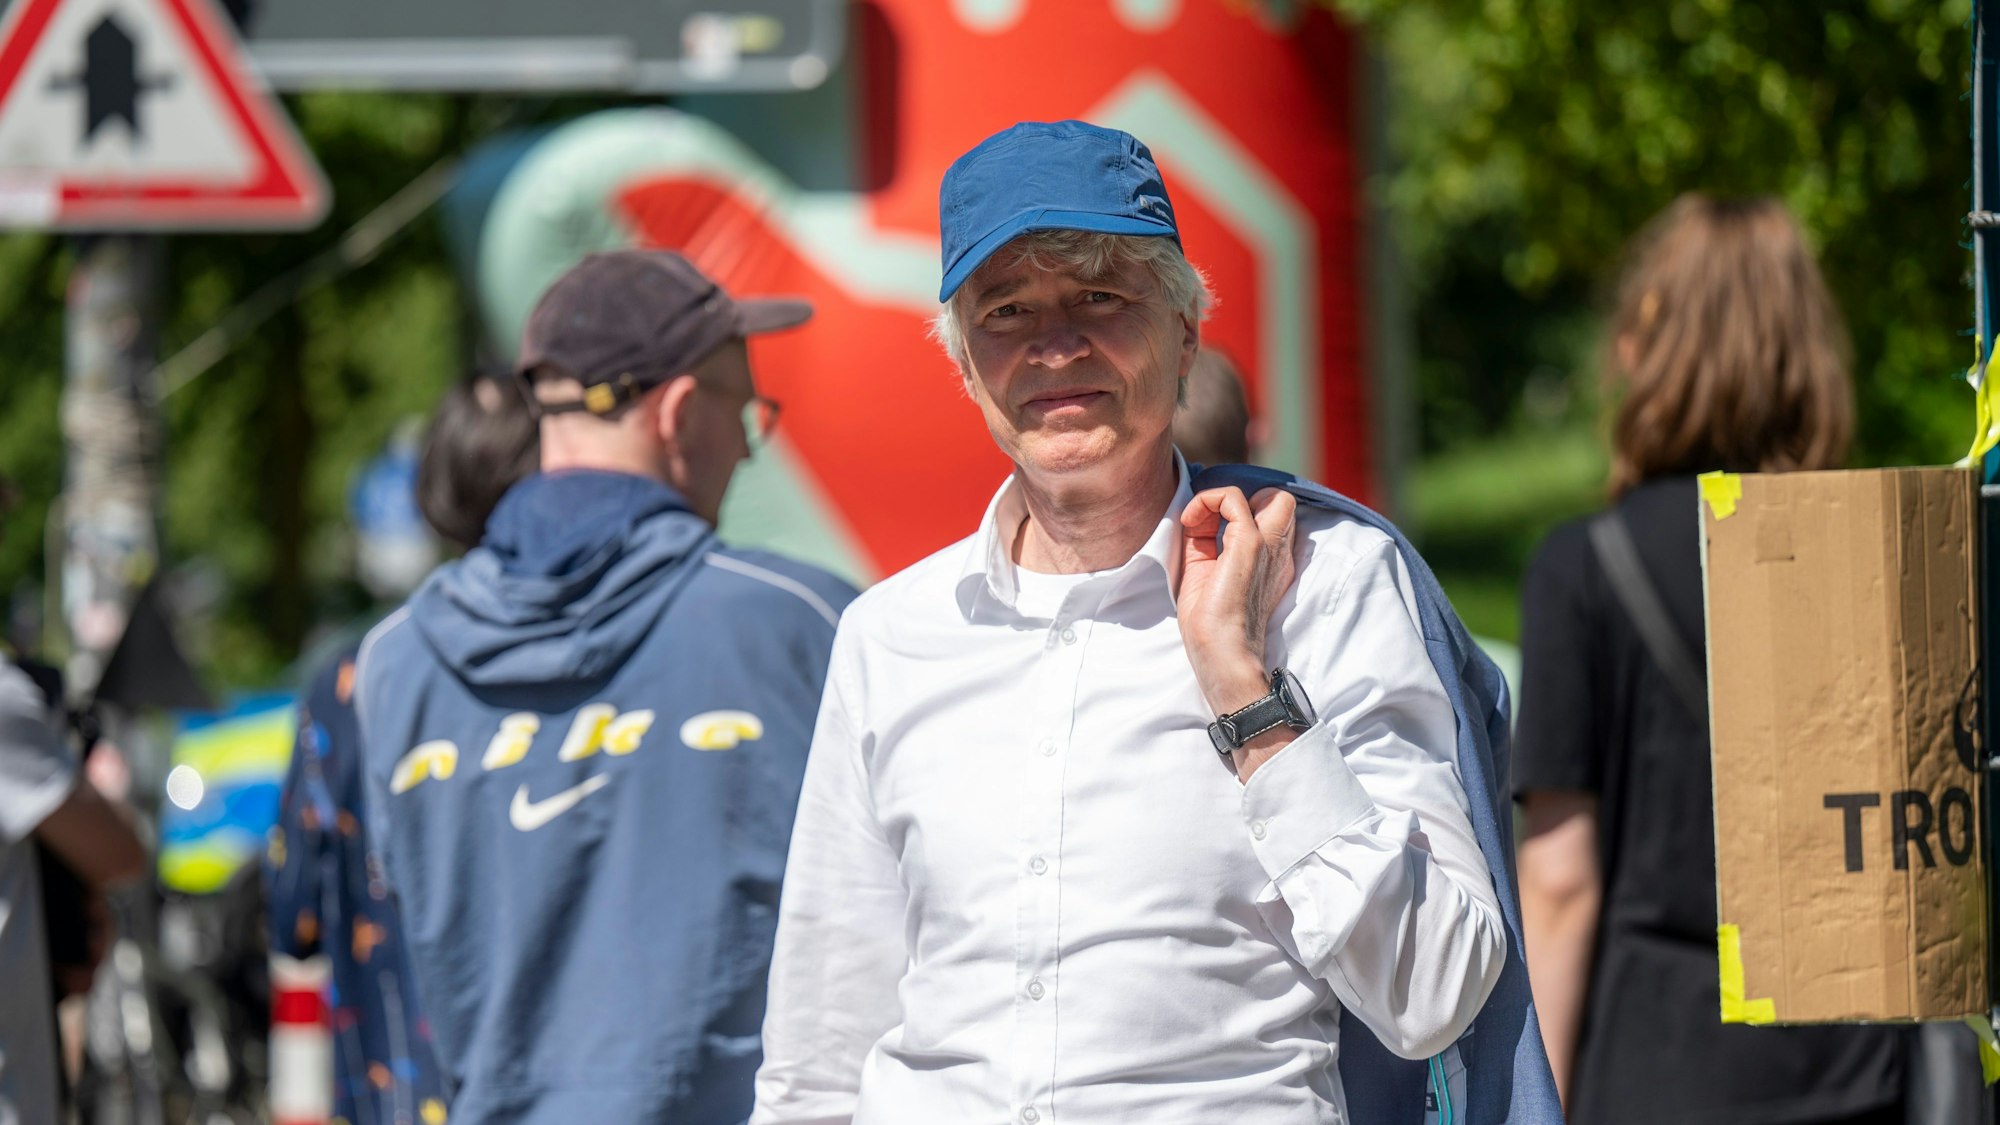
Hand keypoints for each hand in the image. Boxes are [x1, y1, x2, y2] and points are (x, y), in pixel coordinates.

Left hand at [1177, 486, 1298, 777]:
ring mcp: (1269, 547)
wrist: (1223, 659)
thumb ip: (1205, 544)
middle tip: (1206, 523)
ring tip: (1199, 521)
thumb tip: (1195, 517)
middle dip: (1240, 502)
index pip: (1267, 517)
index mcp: (1271, 562)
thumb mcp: (1205, 576)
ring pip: (1273, 495)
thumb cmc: (1211, 629)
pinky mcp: (1251, 544)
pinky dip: (1208, 501)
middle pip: (1280, 502)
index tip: (1202, 529)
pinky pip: (1233, 499)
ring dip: (1225, 499)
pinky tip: (1191, 523)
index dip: (1233, 513)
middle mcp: (1278, 552)